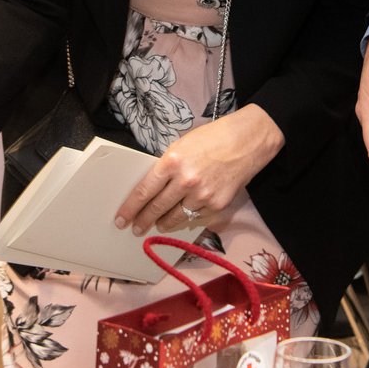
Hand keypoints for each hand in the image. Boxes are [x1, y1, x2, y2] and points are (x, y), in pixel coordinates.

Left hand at [115, 105, 283, 233]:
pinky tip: (182, 218)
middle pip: (157, 208)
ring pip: (176, 217)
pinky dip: (188, 219)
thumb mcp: (181, 145)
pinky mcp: (217, 205)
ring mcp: (202, 195)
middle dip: (143, 220)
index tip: (122, 219)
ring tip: (157, 225)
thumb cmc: (212, 138)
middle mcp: (186, 181)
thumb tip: (153, 188)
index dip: (130, 208)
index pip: (145, 191)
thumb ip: (167, 167)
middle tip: (135, 228)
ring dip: (164, 223)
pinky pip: (196, 218)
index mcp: (172, 161)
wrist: (246, 141)